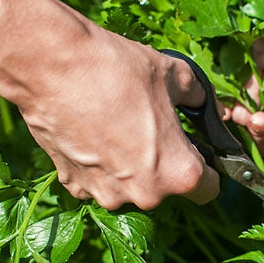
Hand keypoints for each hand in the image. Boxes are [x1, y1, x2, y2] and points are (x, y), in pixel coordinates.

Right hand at [14, 19, 219, 210]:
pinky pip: (98, 181)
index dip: (208, 167)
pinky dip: (99, 164)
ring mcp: (105, 194)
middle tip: (150, 126)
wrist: (54, 67)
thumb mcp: (173, 75)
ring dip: (130, 165)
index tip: (196, 150)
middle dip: (163, 163)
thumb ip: (196, 96)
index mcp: (179, 174)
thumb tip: (201, 101)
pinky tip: (91, 131)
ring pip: (130, 186)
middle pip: (166, 188)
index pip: (208, 189)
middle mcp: (144, 195)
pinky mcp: (73, 186)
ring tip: (117, 124)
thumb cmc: (119, 70)